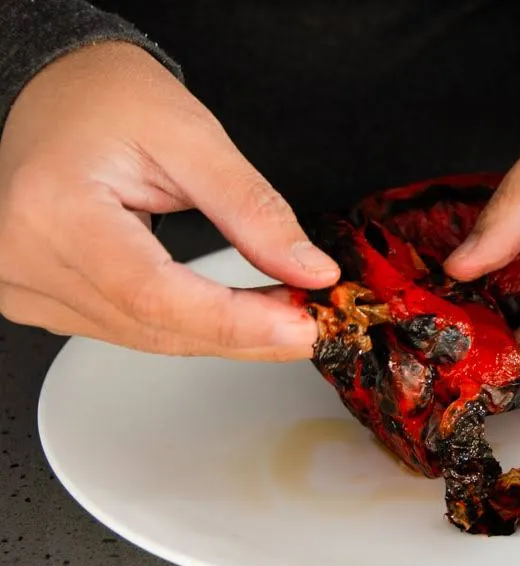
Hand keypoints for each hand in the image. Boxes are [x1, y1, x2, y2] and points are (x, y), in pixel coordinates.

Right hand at [0, 42, 338, 358]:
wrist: (57, 92)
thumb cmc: (111, 100)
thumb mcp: (194, 139)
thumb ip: (253, 211)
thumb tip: (309, 271)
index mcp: (55, 207)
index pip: (153, 293)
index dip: (235, 321)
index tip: (300, 326)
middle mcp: (25, 257)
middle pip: (153, 326)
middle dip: (244, 334)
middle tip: (310, 323)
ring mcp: (24, 284)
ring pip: (146, 337)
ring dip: (223, 335)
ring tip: (282, 313)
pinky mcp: (39, 298)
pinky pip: (128, 329)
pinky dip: (189, 326)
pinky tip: (233, 314)